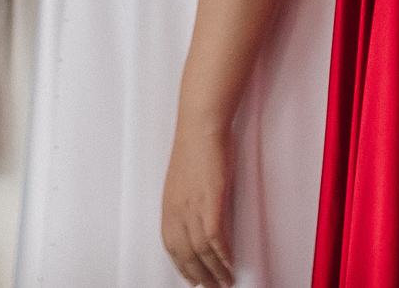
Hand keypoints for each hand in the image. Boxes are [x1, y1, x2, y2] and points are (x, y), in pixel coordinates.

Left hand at [161, 120, 236, 285]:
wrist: (200, 126)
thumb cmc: (195, 146)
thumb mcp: (184, 179)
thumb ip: (188, 201)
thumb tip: (197, 217)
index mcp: (169, 205)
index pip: (171, 246)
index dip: (182, 266)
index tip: (191, 279)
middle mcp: (177, 209)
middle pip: (185, 254)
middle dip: (199, 276)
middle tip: (212, 287)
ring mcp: (193, 206)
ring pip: (201, 251)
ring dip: (214, 271)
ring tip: (225, 282)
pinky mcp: (210, 201)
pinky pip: (215, 238)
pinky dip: (222, 255)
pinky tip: (229, 263)